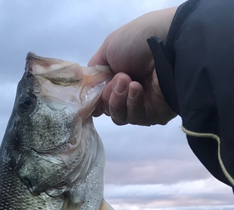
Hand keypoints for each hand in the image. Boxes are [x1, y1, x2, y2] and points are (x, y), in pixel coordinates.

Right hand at [89, 7, 177, 125]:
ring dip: (118, 99)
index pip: (101, 95)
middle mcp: (131, 91)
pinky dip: (132, 103)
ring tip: (129, 81)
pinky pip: (133, 118)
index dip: (95, 97)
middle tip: (120, 79)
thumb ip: (95, 70)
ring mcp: (142, 104)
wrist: (170, 47)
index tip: (91, 93)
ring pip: (118, 116)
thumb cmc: (139, 41)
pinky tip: (137, 88)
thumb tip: (89, 88)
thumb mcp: (109, 47)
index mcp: (121, 74)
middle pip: (107, 108)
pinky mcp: (153, 115)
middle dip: (109, 95)